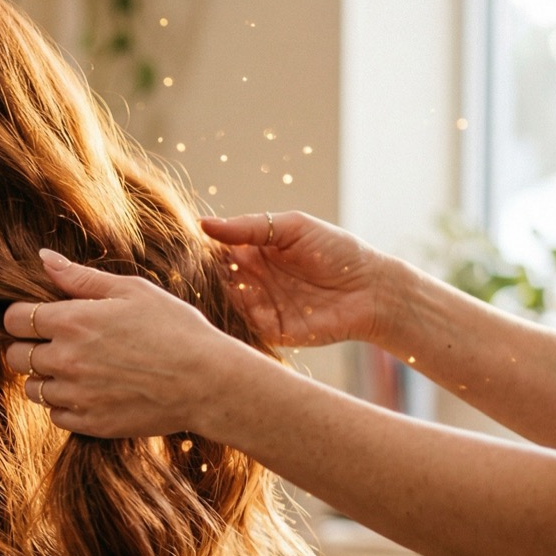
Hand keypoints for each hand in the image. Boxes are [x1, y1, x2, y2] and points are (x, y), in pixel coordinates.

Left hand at [3, 250, 264, 438]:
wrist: (207, 381)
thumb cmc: (175, 328)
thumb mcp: (131, 290)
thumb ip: (81, 277)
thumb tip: (43, 257)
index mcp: (72, 322)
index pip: (14, 320)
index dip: (21, 317)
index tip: (37, 318)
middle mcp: (65, 360)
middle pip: (15, 356)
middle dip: (28, 347)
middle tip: (56, 344)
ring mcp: (76, 396)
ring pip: (33, 389)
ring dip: (46, 378)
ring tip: (78, 368)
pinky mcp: (90, 423)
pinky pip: (56, 415)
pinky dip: (66, 404)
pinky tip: (91, 391)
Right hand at [203, 211, 396, 348]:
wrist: (372, 290)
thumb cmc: (337, 251)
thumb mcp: (292, 227)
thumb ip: (249, 227)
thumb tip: (203, 224)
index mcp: (254, 252)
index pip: (216, 251)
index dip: (200, 249)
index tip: (184, 247)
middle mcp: (251, 280)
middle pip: (215, 279)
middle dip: (203, 275)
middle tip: (190, 269)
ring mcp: (259, 306)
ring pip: (224, 303)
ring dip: (216, 296)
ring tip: (213, 283)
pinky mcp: (269, 331)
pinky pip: (243, 326)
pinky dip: (234, 317)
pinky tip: (233, 304)